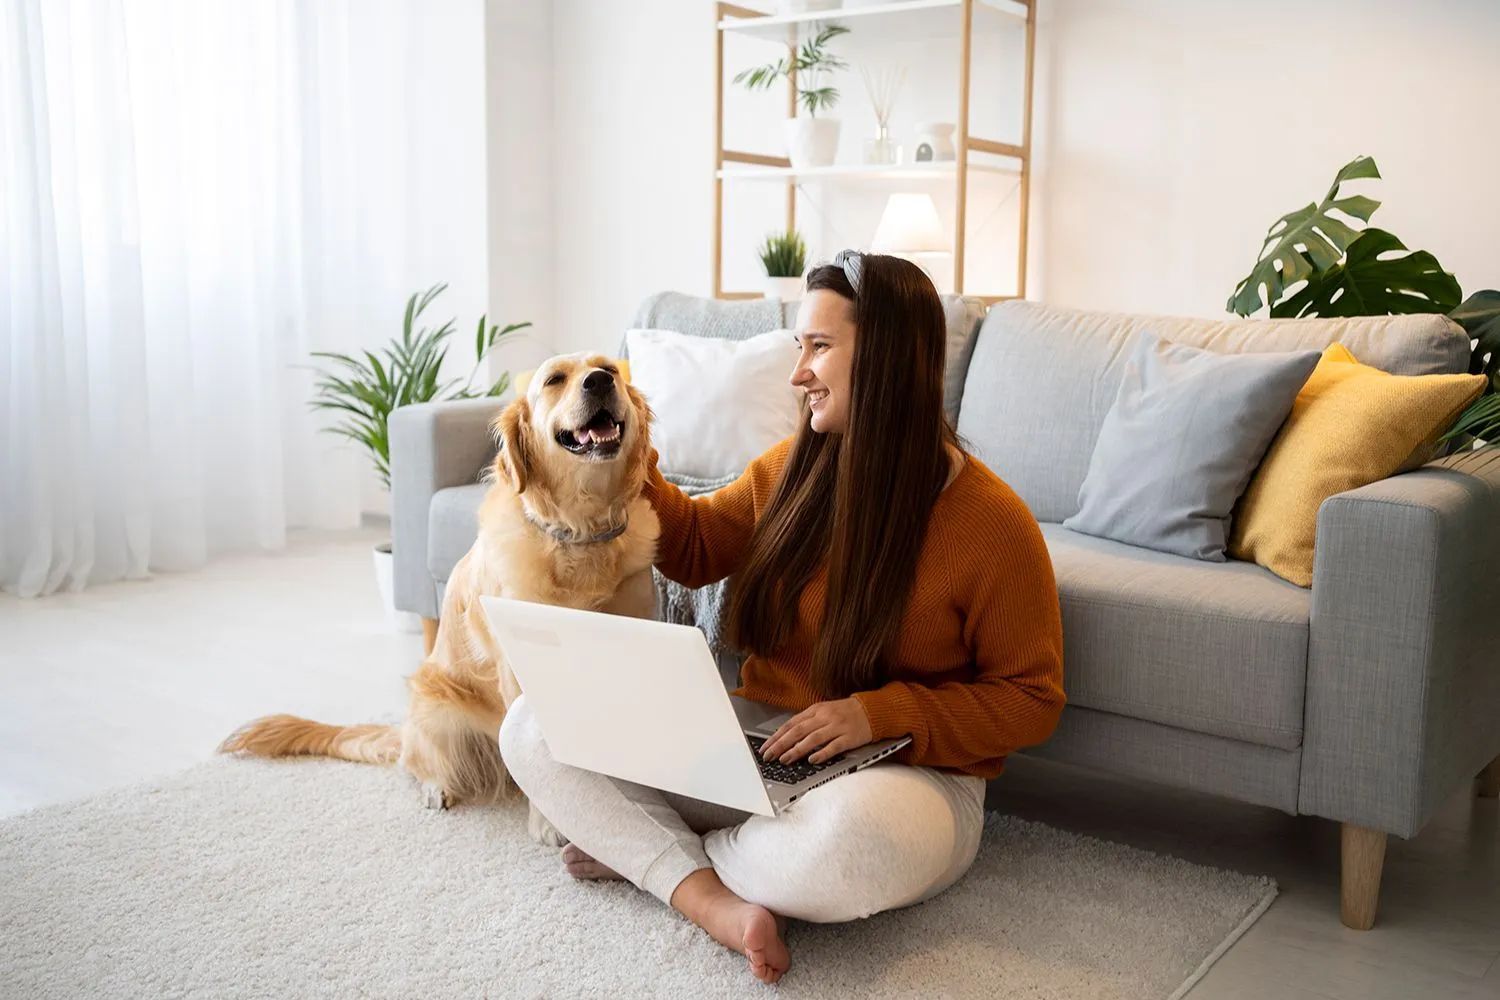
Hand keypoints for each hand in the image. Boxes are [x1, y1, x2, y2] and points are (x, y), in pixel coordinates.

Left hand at [759, 698, 873, 764]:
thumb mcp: (824, 711)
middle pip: (798, 731)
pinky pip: (834, 746)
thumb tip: (786, 736)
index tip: (765, 748)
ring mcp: (837, 727)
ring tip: (785, 760)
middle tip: (769, 756)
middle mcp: (825, 717)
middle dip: (781, 745)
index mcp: (816, 710)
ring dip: (797, 750)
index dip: (776, 736)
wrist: (871, 709)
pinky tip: (812, 760)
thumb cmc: (845, 712)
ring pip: (813, 739)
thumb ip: (807, 722)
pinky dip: (822, 753)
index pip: (791, 724)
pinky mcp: (849, 737)